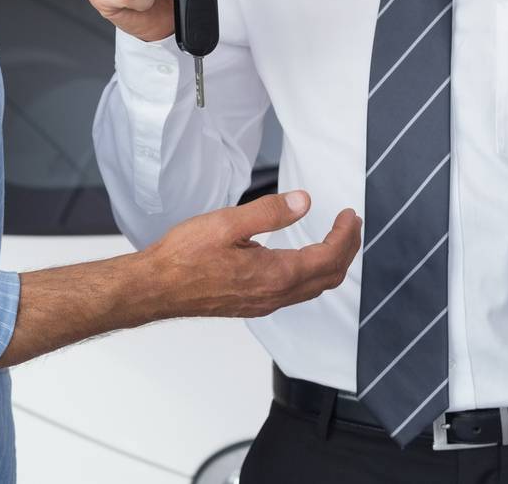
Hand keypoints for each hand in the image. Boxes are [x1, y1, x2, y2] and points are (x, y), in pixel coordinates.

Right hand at [141, 191, 361, 319]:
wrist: (156, 288)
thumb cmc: (184, 256)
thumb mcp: (227, 222)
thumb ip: (269, 212)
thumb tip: (304, 202)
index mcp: (275, 275)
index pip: (328, 258)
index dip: (345, 235)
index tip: (351, 215)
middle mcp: (274, 296)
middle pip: (328, 277)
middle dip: (346, 250)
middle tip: (351, 225)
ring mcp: (264, 304)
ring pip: (313, 289)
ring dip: (330, 264)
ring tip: (335, 240)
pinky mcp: (252, 304)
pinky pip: (295, 294)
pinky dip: (311, 275)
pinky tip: (301, 260)